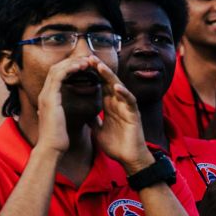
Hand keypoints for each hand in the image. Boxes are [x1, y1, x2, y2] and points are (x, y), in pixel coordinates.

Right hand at [35, 56, 100, 154]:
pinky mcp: (50, 98)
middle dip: (71, 62)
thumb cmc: (60, 138)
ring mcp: (46, 95)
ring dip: (72, 63)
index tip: (85, 66)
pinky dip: (70, 69)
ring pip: (57, 70)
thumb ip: (68, 111)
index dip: (70, 69)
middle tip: (87, 59)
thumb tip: (78, 109)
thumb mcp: (65, 120)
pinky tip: (82, 67)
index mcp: (49, 99)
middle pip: (56, 69)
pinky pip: (59, 76)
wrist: (52, 148)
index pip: (58, 77)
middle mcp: (45, 94)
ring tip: (86, 60)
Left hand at [92, 58, 152, 173]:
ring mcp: (127, 108)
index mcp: (110, 106)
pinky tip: (116, 87)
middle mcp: (119, 104)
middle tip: (89, 57)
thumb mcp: (99, 130)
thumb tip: (84, 114)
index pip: (101, 86)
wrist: (129, 159)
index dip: (92, 76)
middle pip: (109, 82)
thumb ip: (93, 120)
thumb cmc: (117, 146)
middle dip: (100, 70)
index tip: (81, 65)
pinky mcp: (134, 115)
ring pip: (119, 88)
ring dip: (110, 77)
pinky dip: (124, 93)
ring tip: (100, 66)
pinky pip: (130, 101)